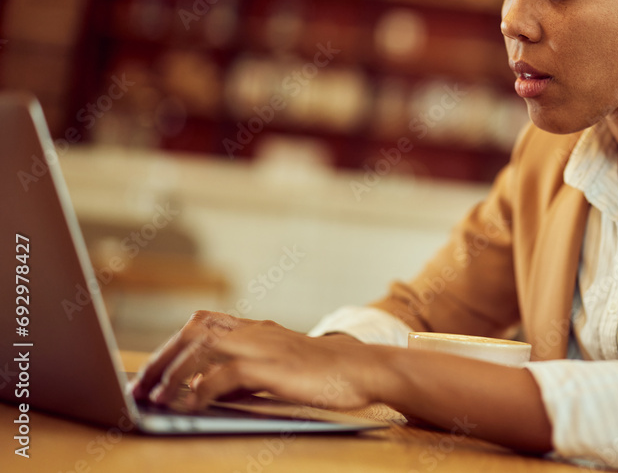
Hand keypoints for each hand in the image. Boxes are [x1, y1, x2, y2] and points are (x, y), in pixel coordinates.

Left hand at [130, 310, 374, 411]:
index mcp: (256, 328)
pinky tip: (190, 406)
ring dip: (174, 373)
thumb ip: (243, 372)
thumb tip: (200, 389)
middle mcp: (256, 330)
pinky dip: (202, 389)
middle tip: (142, 388)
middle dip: (163, 358)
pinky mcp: (274, 367)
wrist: (363, 369)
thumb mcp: (277, 366)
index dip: (171, 346)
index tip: (150, 373)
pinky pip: (227, 373)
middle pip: (194, 330)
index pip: (201, 323)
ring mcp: (264, 346)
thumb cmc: (323, 374)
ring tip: (157, 399)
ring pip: (204, 346)